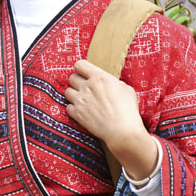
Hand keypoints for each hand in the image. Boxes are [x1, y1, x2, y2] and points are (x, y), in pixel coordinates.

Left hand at [65, 59, 156, 178]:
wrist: (122, 131)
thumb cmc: (128, 110)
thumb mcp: (126, 89)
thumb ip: (113, 82)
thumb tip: (108, 82)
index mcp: (100, 78)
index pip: (80, 65)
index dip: (81, 69)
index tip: (84, 73)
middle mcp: (87, 87)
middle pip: (71, 78)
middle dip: (77, 82)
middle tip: (85, 88)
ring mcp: (80, 100)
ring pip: (67, 92)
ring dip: (74, 95)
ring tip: (83, 100)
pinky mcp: (77, 113)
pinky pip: (68, 107)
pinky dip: (74, 109)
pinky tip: (82, 111)